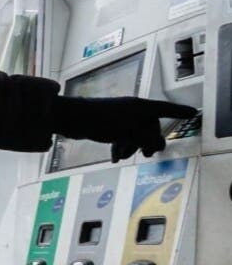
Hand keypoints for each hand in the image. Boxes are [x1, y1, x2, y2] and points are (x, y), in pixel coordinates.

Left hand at [51, 96, 196, 162]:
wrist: (71, 119)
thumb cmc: (102, 122)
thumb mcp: (130, 134)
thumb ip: (148, 140)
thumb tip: (160, 146)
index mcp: (140, 107)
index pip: (165, 109)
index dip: (179, 112)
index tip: (192, 113)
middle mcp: (131, 109)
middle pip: (149, 125)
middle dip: (148, 141)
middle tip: (147, 154)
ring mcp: (119, 116)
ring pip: (134, 133)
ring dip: (131, 146)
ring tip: (122, 156)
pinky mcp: (107, 123)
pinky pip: (121, 136)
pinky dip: (120, 146)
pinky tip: (114, 157)